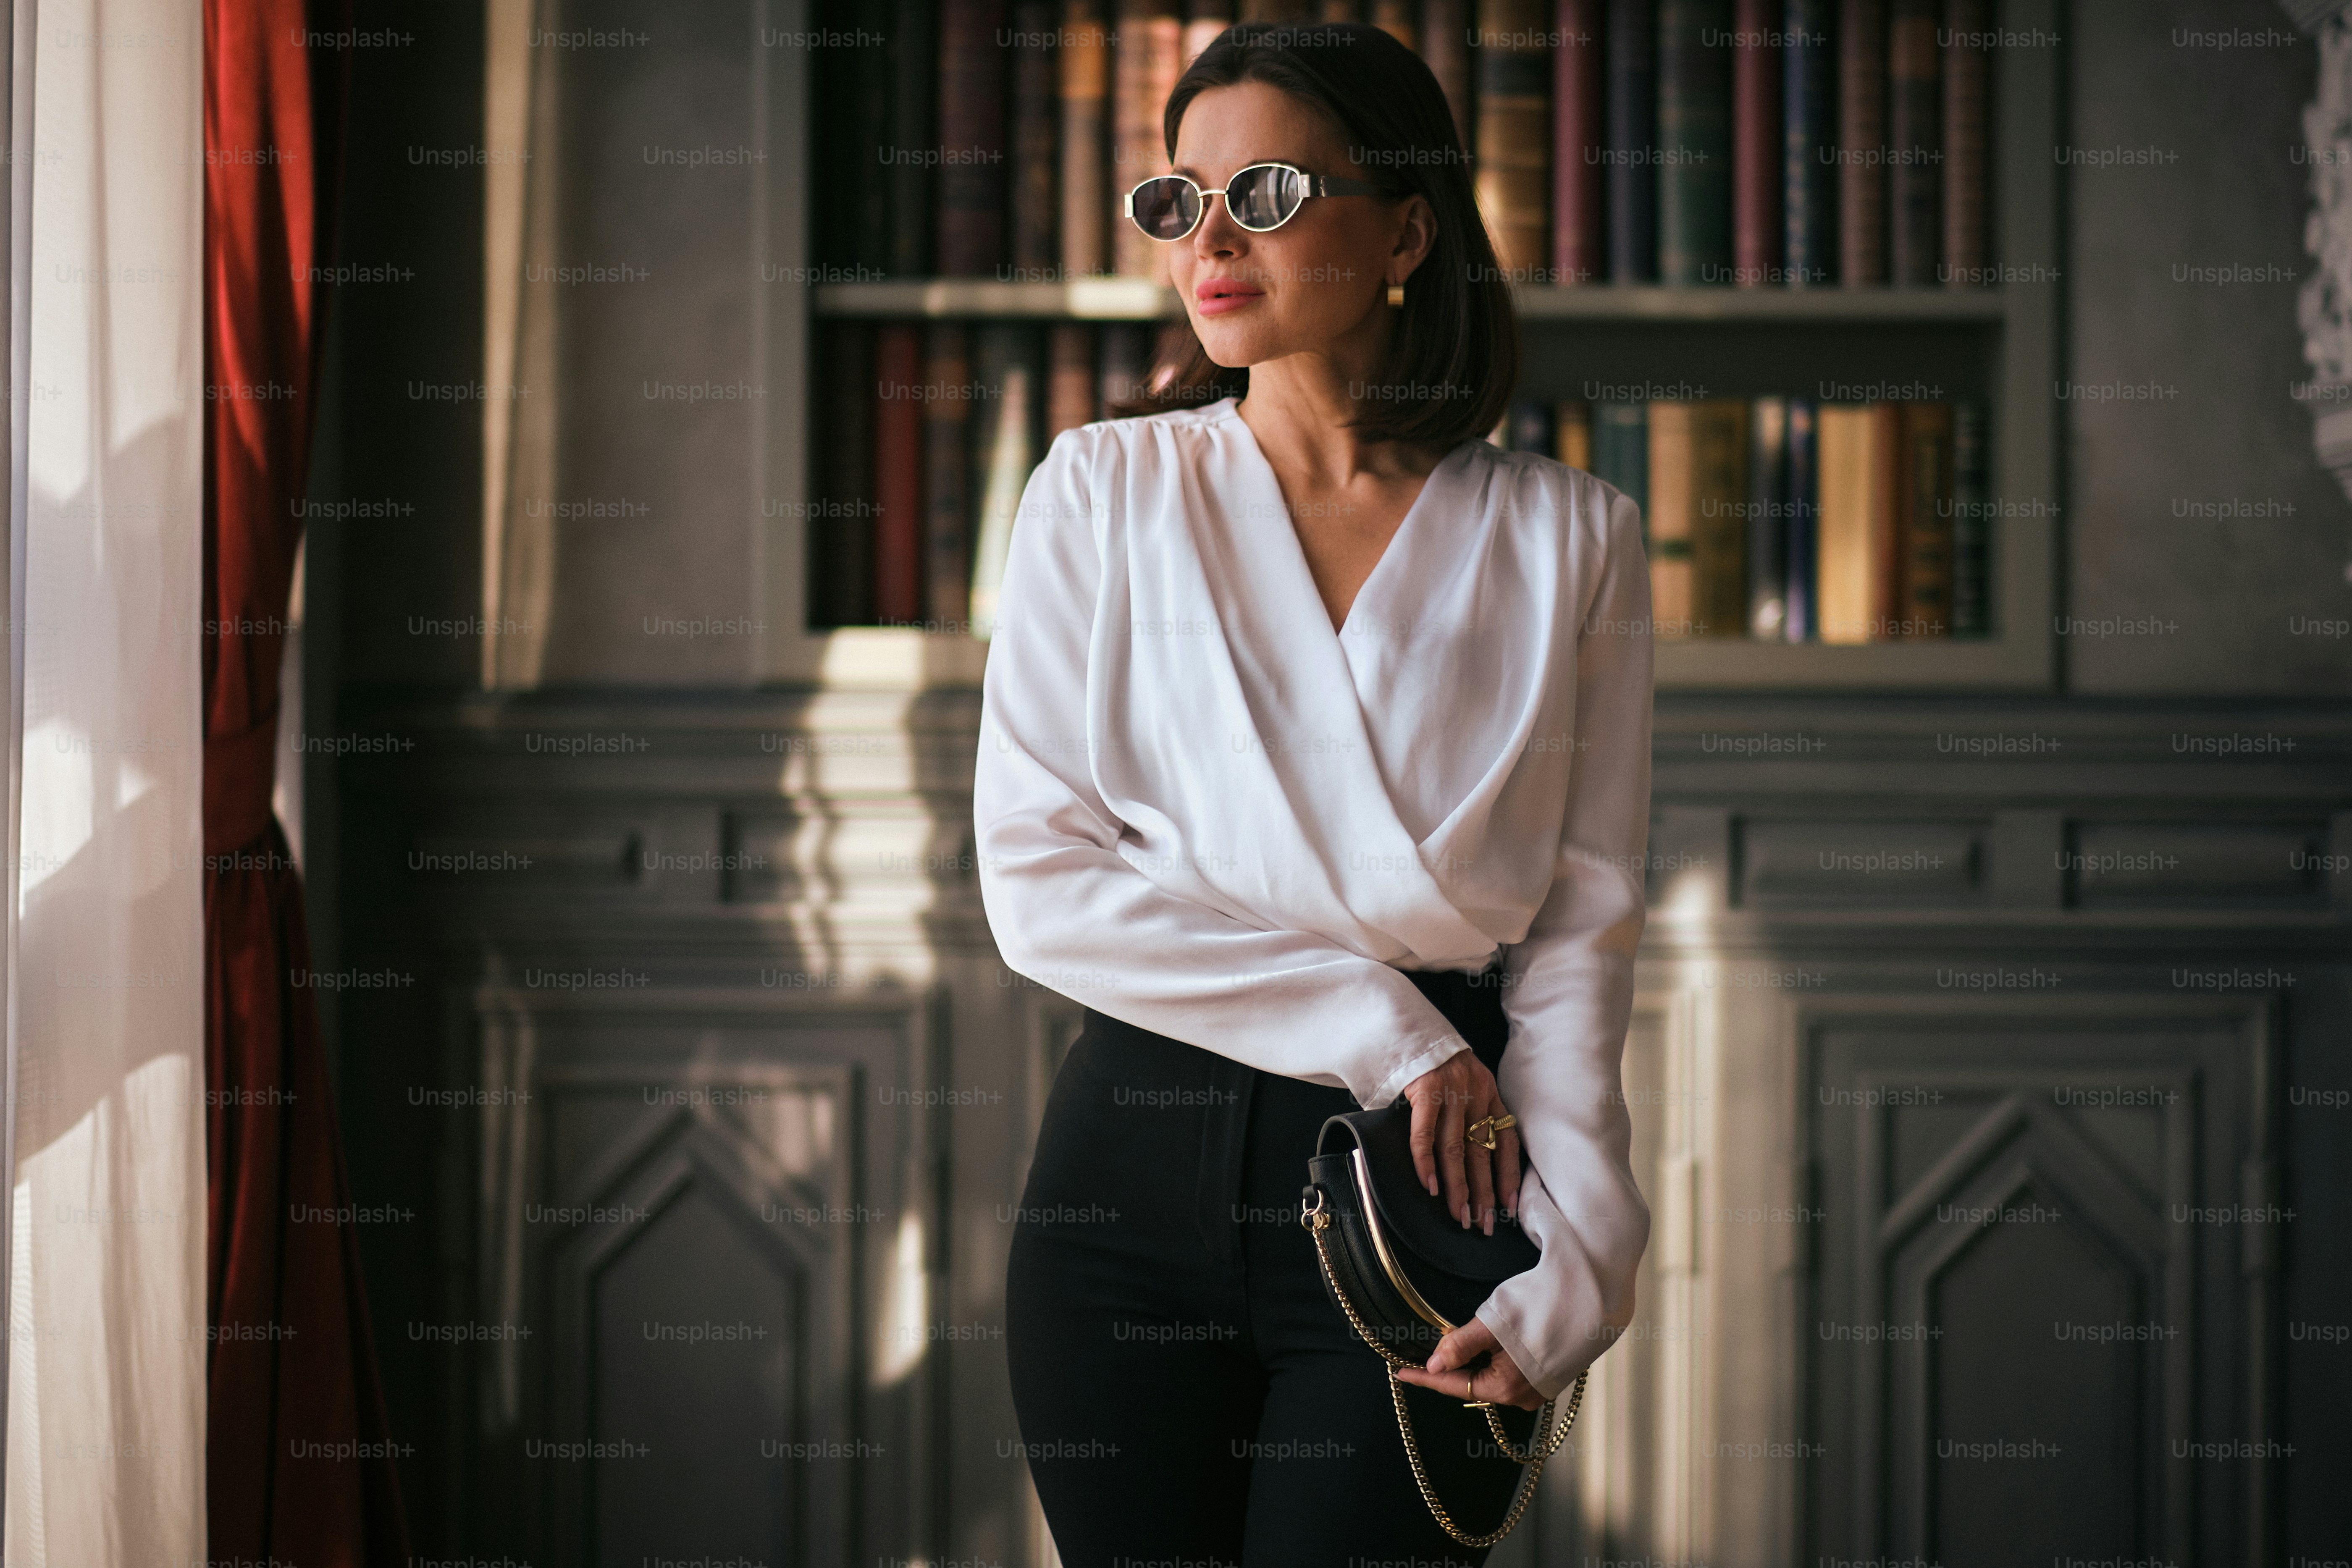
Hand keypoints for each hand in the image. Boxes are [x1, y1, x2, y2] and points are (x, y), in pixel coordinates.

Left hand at [1394, 1317, 1542, 1410]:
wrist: (1592, 1300)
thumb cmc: (1543, 1307)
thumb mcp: (1495, 1323)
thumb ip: (1462, 1346)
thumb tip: (1434, 1364)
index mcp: (1506, 1388)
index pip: (1454, 1385)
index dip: (1425, 1377)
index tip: (1400, 1372)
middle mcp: (1521, 1397)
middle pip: (1471, 1385)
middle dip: (1446, 1372)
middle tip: (1420, 1357)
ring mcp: (1536, 1391)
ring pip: (1489, 1381)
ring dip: (1469, 1367)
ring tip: (1447, 1351)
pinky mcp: (1546, 1379)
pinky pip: (1507, 1377)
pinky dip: (1489, 1365)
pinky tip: (1481, 1351)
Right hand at [1400, 1049, 1520, 1234]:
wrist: (1410, 1028)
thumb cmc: (1437, 1065)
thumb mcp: (1466, 1085)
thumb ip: (1470, 1115)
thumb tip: (1471, 1164)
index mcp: (1490, 1094)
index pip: (1506, 1141)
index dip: (1508, 1176)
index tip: (1507, 1207)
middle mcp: (1476, 1094)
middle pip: (1482, 1153)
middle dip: (1484, 1193)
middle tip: (1482, 1225)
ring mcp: (1452, 1091)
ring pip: (1457, 1149)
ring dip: (1458, 1187)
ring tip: (1459, 1214)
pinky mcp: (1426, 1089)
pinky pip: (1426, 1134)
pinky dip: (1426, 1162)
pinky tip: (1430, 1185)